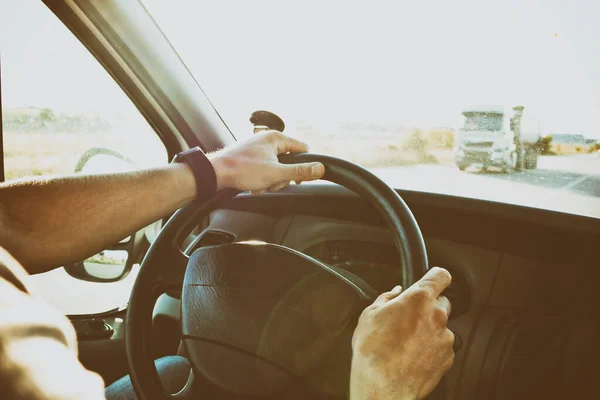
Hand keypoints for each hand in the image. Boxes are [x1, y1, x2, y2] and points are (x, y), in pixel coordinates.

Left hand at [208, 131, 324, 192]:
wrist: (216, 173)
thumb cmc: (242, 169)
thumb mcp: (276, 173)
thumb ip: (300, 171)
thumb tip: (320, 168)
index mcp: (276, 138)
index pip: (303, 150)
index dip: (304, 165)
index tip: (297, 178)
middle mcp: (268, 141)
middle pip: (289, 163)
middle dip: (280, 178)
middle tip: (270, 182)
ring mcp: (259, 150)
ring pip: (276, 170)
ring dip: (269, 182)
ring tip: (258, 184)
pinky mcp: (251, 159)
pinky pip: (265, 172)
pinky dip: (260, 181)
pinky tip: (252, 185)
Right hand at [350, 267, 454, 399]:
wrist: (383, 386)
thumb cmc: (374, 351)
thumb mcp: (369, 315)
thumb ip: (386, 298)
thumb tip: (394, 293)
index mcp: (418, 299)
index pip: (440, 276)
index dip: (436, 276)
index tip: (433, 279)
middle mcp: (436, 316)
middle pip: (442, 302)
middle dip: (428, 306)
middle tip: (409, 317)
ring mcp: (444, 338)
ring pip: (441, 326)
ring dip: (429, 329)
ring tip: (407, 341)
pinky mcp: (448, 357)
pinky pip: (442, 346)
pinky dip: (431, 348)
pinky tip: (413, 354)